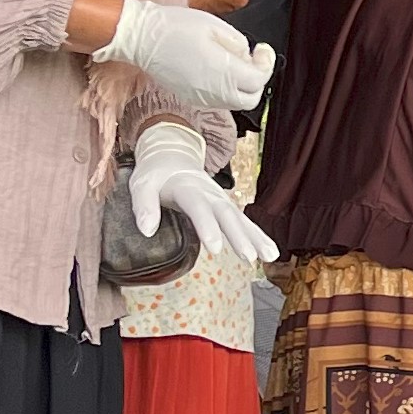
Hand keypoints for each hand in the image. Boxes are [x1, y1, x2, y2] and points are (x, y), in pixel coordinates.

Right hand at [95, 0, 273, 113]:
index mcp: (223, 72)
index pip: (259, 80)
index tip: (262, 49)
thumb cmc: (174, 27)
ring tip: (233, 62)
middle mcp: (213, 91)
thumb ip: (238, 43)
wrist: (141, 37)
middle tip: (254, 60)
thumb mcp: (215, 26)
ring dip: (242, 86)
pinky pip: (217, 101)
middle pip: (251, 98)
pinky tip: (219, 71)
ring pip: (234, 102)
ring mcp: (200, 98)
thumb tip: (246, 56)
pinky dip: (226, 90)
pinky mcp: (189, 98)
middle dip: (257, 80)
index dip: (266, 64)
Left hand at [127, 121, 277, 266]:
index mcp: (188, 188)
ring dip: (256, 238)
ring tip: (270, 256)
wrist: (174, 157)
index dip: (207, 226)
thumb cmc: (156, 175)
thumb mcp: (141, 184)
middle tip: (248, 257)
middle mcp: (210, 194)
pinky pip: (245, 223)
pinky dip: (259, 237)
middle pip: (227, 215)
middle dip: (238, 236)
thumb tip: (147, 231)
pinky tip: (271, 253)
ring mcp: (222, 201)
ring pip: (241, 219)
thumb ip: (143, 206)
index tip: (215, 248)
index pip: (198, 207)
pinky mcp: (227, 209)